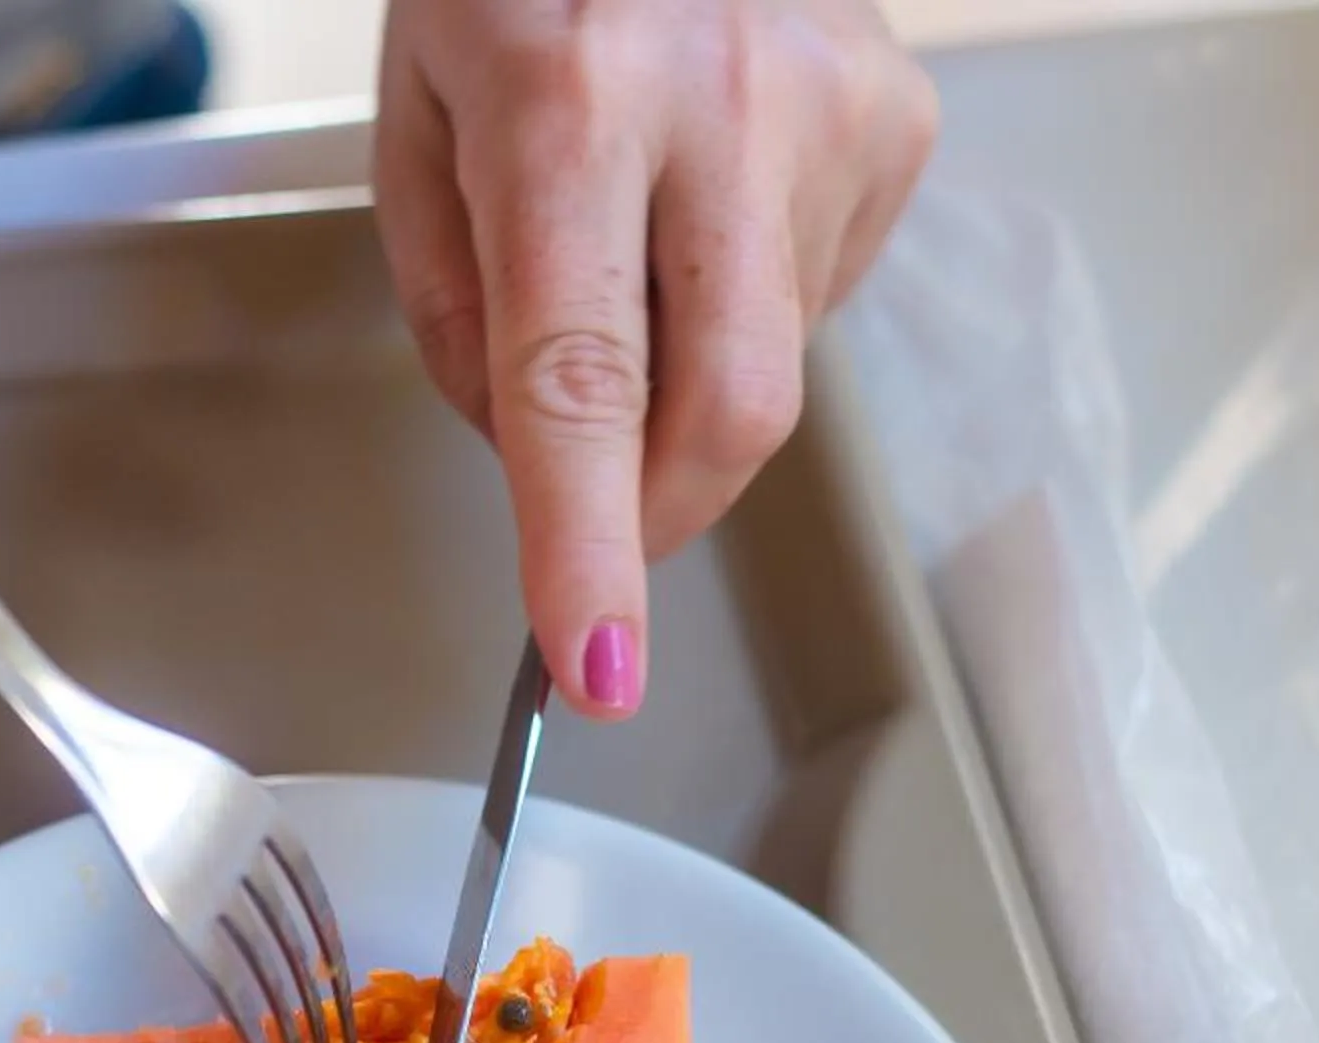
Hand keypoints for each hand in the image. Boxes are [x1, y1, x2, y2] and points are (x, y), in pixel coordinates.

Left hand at [374, 0, 936, 714]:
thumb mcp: (418, 120)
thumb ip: (461, 310)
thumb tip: (534, 457)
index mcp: (566, 107)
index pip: (581, 382)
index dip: (587, 544)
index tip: (593, 662)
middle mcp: (722, 105)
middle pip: (727, 410)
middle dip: (657, 515)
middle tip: (597, 534)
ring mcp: (835, 107)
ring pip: (771, 360)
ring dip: (687, 368)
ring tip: (633, 236)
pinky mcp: (900, 115)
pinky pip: (815, 288)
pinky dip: (743, 294)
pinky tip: (704, 197)